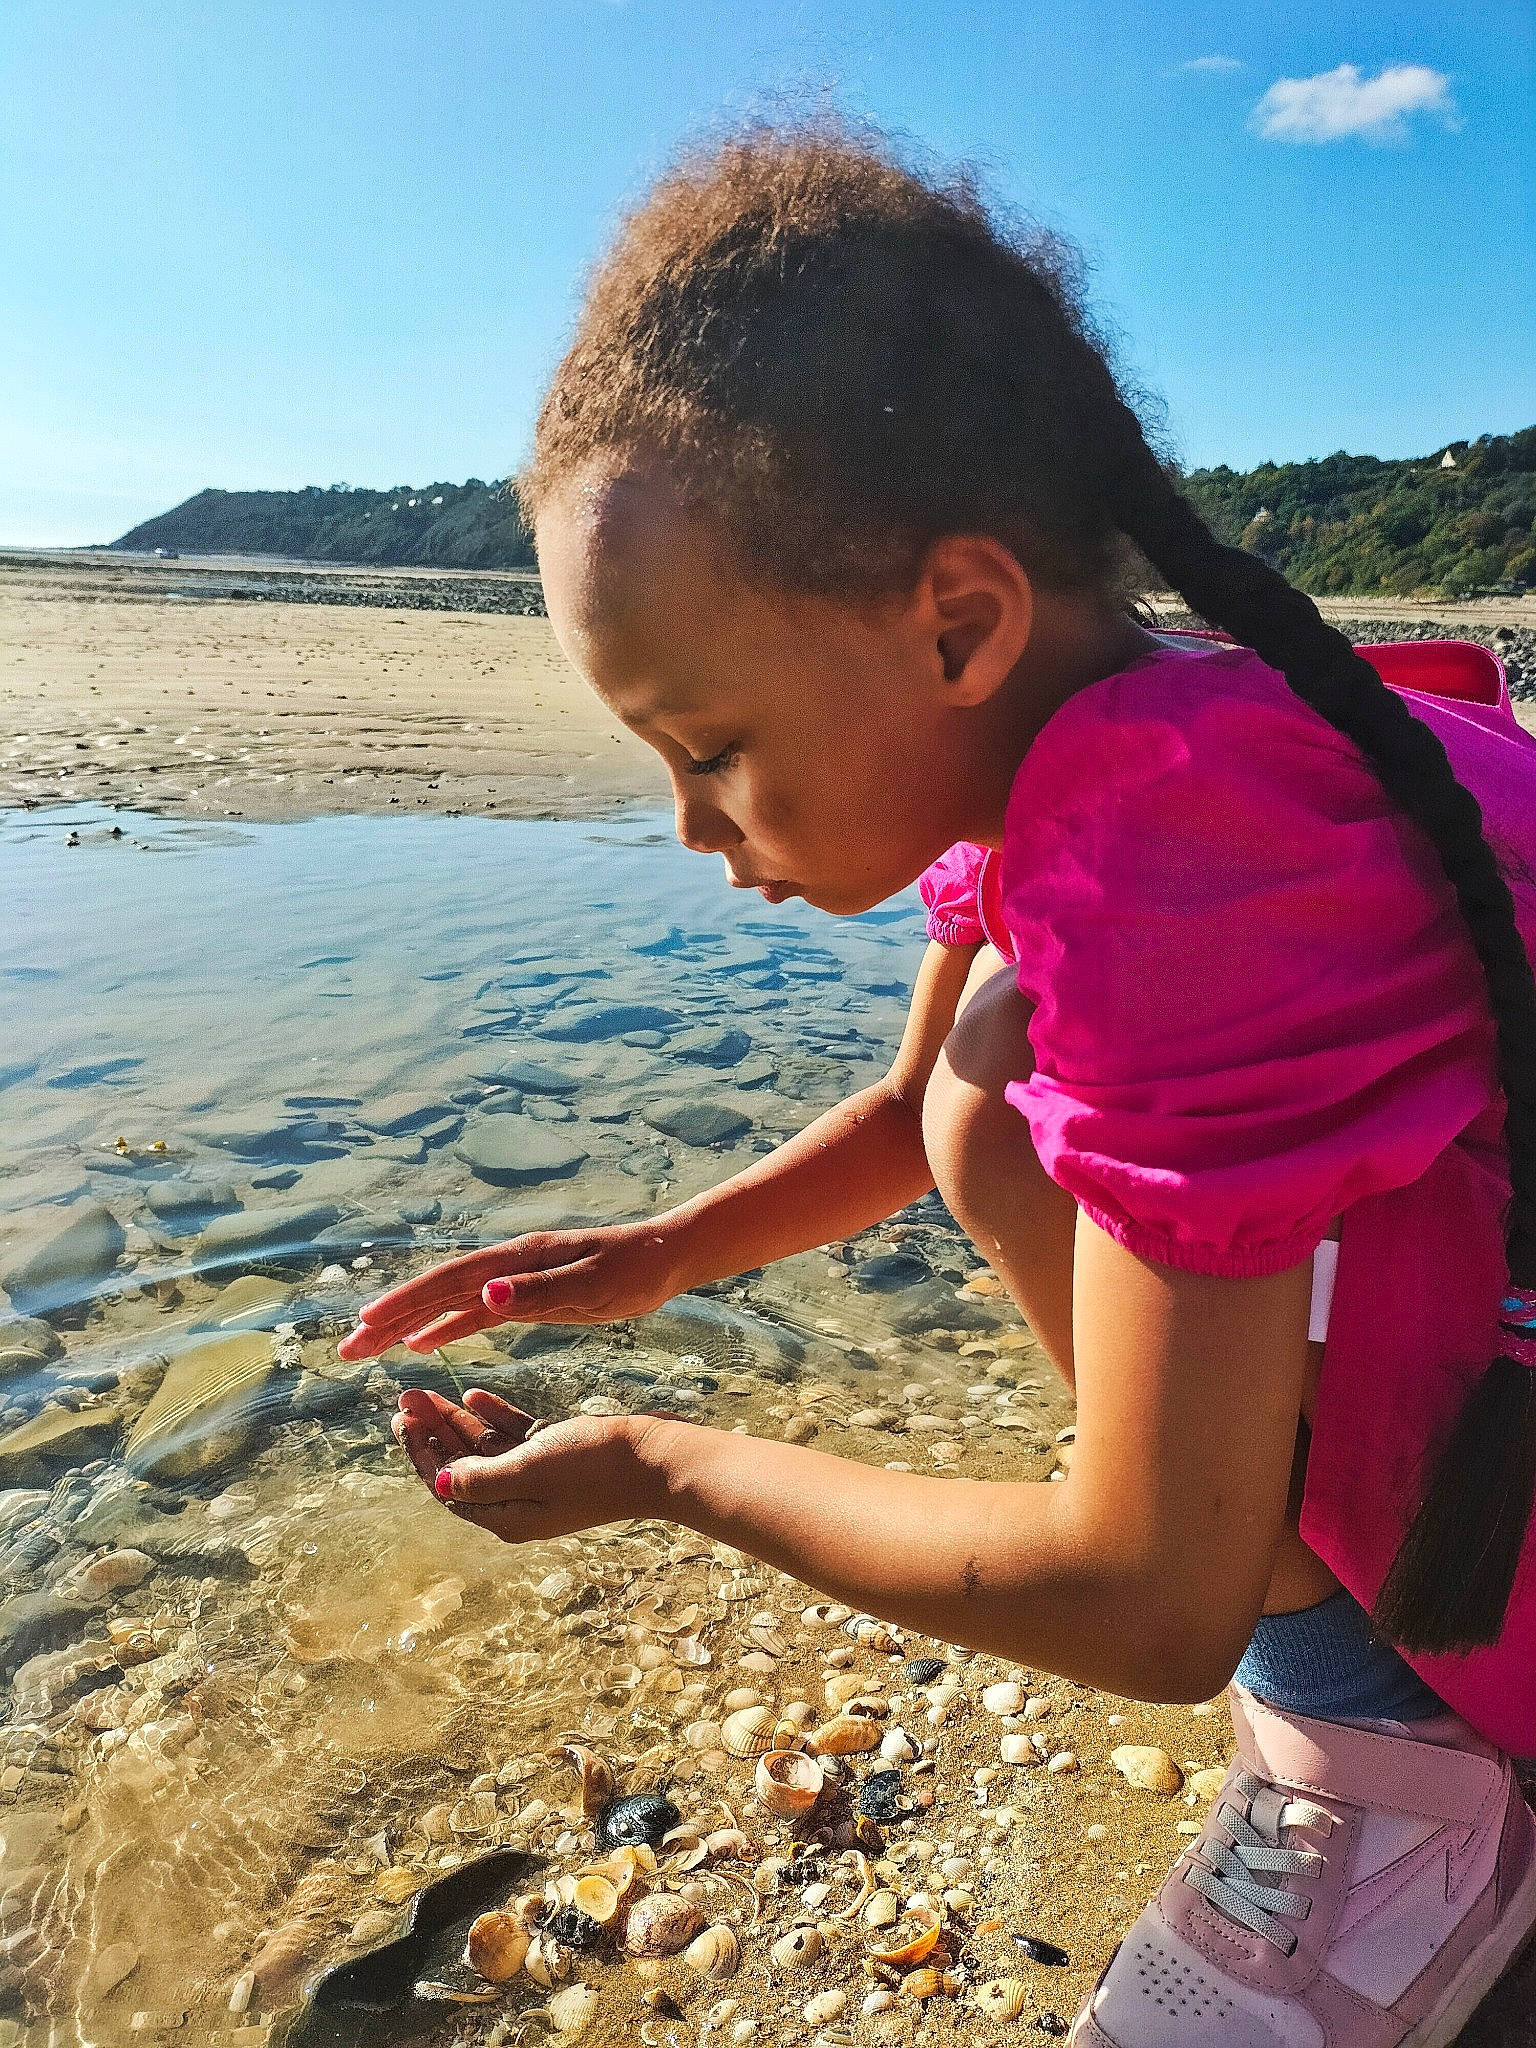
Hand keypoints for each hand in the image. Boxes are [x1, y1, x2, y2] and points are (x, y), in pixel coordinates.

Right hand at [338, 1221, 686, 1360]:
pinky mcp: (528, 1294)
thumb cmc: (635, 1269)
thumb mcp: (592, 1286)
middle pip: (436, 1292)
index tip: (366, 1325)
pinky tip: (425, 1343)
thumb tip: (484, 1296)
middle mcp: (508, 1266)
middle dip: (390, 1319)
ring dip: (409, 1325)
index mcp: (517, 1261)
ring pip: (449, 1303)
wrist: (667, 1255)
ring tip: (370, 1347)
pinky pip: (474, 1313)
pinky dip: (445, 1327)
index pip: (448, 1284)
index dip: (405, 1305)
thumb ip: (539, 1292)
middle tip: (348, 1350)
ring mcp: (515, 1279)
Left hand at [391, 1385, 670, 1541]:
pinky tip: (475, 1394)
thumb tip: (442, 1482)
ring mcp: (540, 1477)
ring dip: (458, 1421)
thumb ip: (480, 1478)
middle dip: (433, 1432)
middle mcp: (519, 1501)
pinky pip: (516, 1436)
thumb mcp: (527, 1471)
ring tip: (431, 1392)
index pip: (448, 1485)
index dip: (421, 1453)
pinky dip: (494, 1416)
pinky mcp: (560, 1454)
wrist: (655, 1459)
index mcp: (506, 1516)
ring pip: (486, 1448)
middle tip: (409, 1397)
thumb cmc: (592, 1466)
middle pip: (462, 1465)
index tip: (401, 1419)